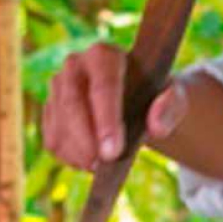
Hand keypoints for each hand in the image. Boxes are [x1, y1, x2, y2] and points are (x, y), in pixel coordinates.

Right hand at [41, 43, 189, 171]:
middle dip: (87, 139)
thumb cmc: (153, 95)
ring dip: (79, 153)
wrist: (135, 99)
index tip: (113, 152)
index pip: (103, 84)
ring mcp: (57, 87)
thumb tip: (156, 126)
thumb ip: (170, 107)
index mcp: (105, 54)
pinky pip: (53, 139)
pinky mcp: (50, 110)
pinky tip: (89, 161)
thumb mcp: (172, 98)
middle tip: (102, 165)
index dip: (106, 119)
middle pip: (73, 103)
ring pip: (60, 125)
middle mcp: (75, 65)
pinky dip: (70, 157)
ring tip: (102, 167)